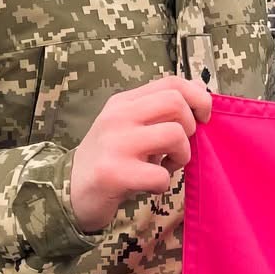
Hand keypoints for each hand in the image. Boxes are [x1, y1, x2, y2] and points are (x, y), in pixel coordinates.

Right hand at [69, 75, 214, 231]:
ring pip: (174, 135)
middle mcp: (117, 117)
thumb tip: (199, 89)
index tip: (203, 118)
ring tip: (167, 165)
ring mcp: (114, 144)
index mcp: (124, 102)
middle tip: (178, 146)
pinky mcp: (114, 173)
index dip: (198, 97)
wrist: (71, 191)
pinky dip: (164, 183)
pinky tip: (150, 184)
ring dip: (182, 156)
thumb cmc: (111, 158)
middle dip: (191, 128)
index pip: (171, 82)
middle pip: (175, 103)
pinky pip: (160, 175)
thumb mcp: (131, 125)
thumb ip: (160, 108)